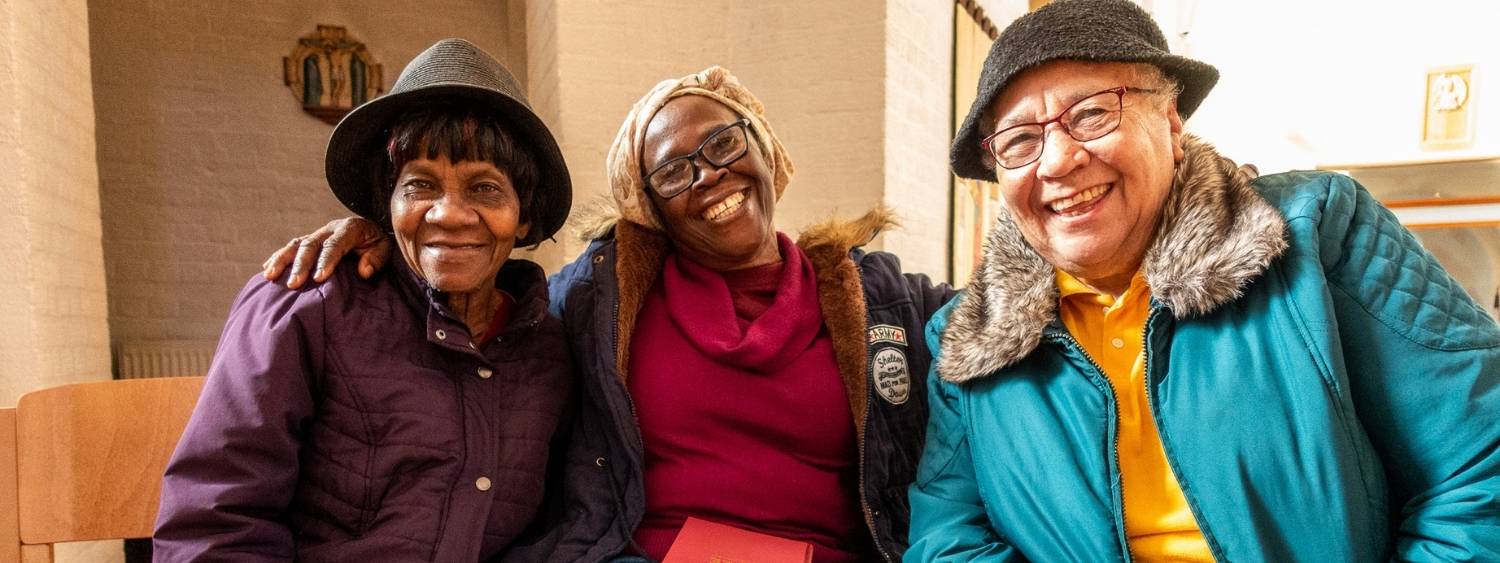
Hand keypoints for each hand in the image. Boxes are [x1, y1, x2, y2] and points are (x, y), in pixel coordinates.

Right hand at [262, 217, 391, 288]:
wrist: (372, 231)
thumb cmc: (378, 244)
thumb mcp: (385, 248)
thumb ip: (377, 258)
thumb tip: (364, 271)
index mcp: (350, 228)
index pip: (335, 244)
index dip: (326, 261)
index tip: (319, 279)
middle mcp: (330, 229)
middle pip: (311, 244)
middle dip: (301, 264)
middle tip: (294, 284)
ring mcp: (317, 234)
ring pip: (296, 244)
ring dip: (282, 260)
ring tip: (270, 276)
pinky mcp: (309, 241)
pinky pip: (291, 247)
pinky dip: (278, 258)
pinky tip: (267, 270)